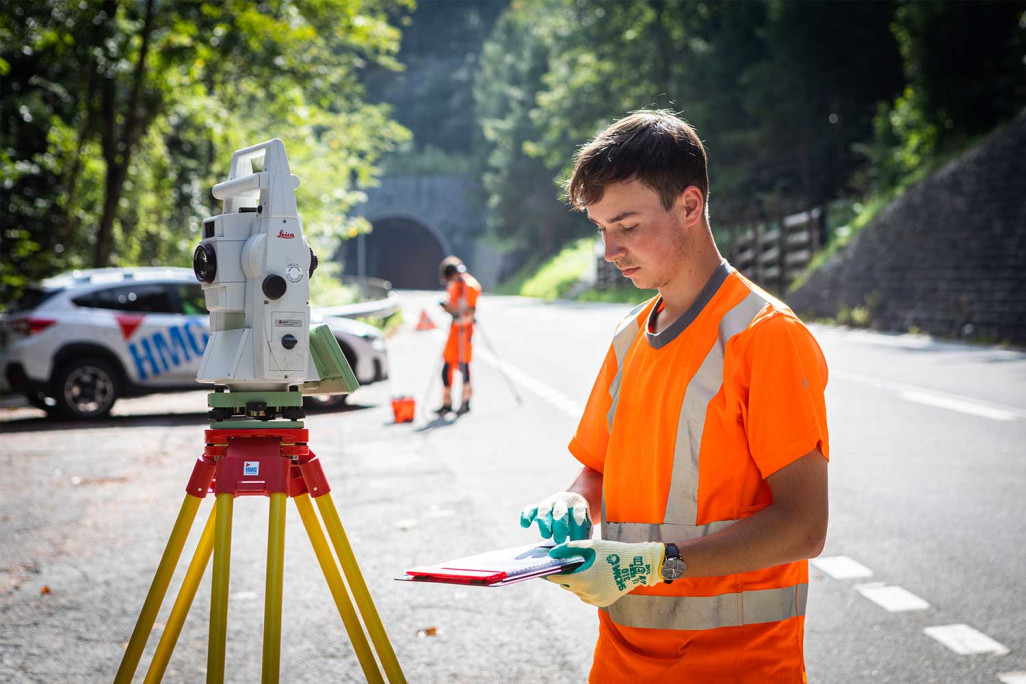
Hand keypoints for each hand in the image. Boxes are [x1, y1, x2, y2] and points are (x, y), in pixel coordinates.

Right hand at [520, 491, 591, 542]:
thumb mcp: (586, 526)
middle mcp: (563, 502)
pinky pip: (529, 509)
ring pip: (544, 510)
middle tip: (559, 540)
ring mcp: (549, 503)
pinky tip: (525, 525)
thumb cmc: (579, 522)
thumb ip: (583, 538)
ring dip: (544, 523)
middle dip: (559, 527)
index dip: (577, 531)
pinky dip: (526, 516)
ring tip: (546, 536)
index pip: (579, 517)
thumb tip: (578, 555)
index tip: (575, 545)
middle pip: (560, 512)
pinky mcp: (537, 507)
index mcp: (578, 506)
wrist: (572, 503)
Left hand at [545, 540, 664, 606]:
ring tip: (581, 569)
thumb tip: (552, 553)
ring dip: (576, 583)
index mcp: (583, 579)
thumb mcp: (590, 546)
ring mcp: (596, 600)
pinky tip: (592, 576)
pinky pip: (587, 596)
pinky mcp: (603, 603)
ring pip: (577, 592)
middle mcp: (588, 593)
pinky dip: (585, 588)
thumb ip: (569, 549)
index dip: (551, 574)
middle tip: (564, 566)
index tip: (543, 570)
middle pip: (567, 586)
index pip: (559, 579)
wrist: (638, 565)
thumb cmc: (613, 551)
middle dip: (565, 576)